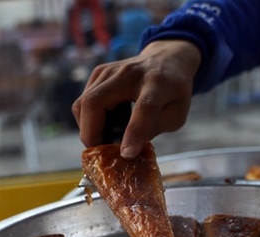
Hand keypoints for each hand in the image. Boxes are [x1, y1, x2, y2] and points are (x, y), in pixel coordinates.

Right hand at [72, 40, 201, 158]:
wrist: (167, 58)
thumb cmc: (173, 91)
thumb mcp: (176, 114)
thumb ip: (153, 130)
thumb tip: (126, 149)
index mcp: (158, 84)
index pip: (144, 107)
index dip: (134, 132)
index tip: (127, 154)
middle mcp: (130, 73)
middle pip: (96, 102)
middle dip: (91, 134)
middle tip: (101, 153)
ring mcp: (110, 71)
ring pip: (83, 103)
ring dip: (88, 128)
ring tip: (106, 139)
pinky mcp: (99, 72)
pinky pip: (84, 101)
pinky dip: (89, 119)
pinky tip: (106, 124)